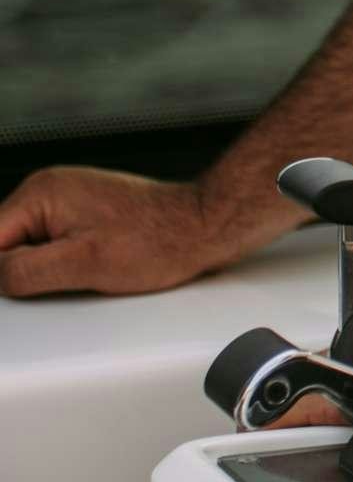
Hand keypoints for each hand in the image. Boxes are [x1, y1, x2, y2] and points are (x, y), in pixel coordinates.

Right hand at [0, 166, 270, 303]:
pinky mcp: (83, 214)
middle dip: (21, 270)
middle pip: (5, 243)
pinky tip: (89, 270)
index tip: (18, 292)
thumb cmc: (156, 243)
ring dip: (43, 268)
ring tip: (84, 274)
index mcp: (41, 193)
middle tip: (61, 284)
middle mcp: (49, 189)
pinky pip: (52, 243)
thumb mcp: (81, 265)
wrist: (203, 228)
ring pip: (29, 246)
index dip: (0, 272)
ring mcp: (67, 200)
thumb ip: (25, 270)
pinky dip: (60, 262)